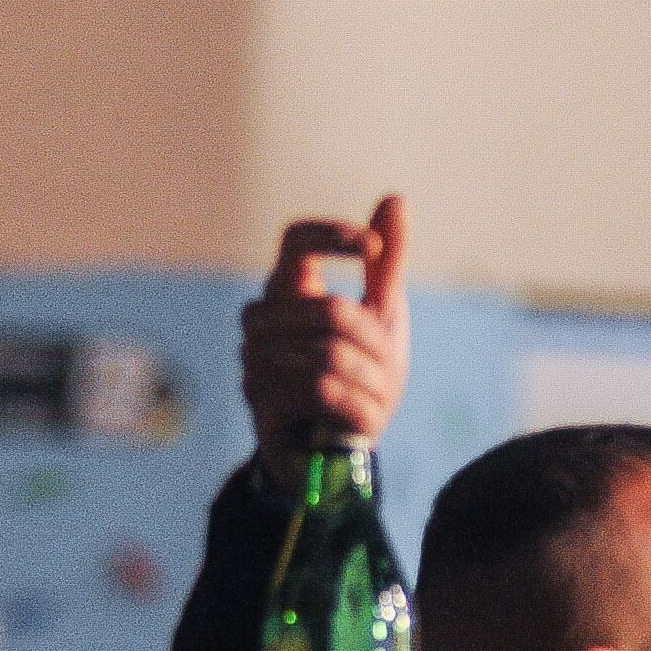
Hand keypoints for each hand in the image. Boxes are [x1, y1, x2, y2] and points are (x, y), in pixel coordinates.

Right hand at [237, 199, 408, 468]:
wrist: (332, 452)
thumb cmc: (355, 378)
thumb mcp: (381, 318)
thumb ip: (386, 265)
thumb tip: (394, 198)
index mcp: (290, 291)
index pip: (295, 239)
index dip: (332, 235)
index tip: (373, 247)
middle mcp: (262, 320)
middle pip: (330, 309)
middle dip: (374, 342)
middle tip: (389, 367)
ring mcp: (255, 360)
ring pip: (330, 354)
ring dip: (371, 381)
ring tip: (377, 399)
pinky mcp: (261, 402)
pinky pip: (319, 390)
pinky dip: (357, 407)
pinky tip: (365, 420)